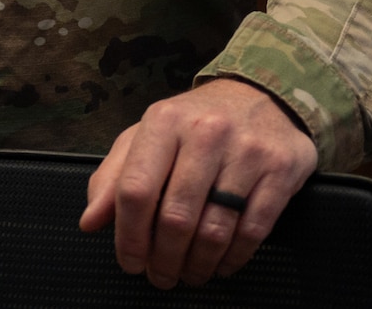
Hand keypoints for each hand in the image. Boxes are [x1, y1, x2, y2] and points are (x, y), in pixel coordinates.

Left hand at [79, 78, 317, 288]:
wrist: (260, 95)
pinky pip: (254, 229)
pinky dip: (234, 258)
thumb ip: (113, 176)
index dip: (129, 235)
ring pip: (216, 229)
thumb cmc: (193, 122)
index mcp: (163, 121)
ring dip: (198, 264)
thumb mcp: (146, 136)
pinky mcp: (281, 170)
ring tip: (189, 275)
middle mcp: (205, 133)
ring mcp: (247, 151)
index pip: (136, 189)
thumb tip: (90, 222)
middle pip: (176, 216)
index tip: (130, 262)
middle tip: (160, 277)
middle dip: (164, 259)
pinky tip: (221, 265)